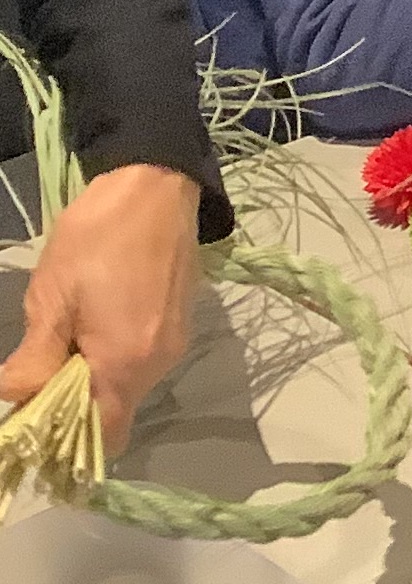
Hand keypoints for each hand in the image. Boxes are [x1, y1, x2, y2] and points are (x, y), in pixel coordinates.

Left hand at [1, 164, 199, 451]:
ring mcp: (176, 339)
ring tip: (66, 340)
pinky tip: (96, 319)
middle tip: (39, 375)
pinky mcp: (180, 318)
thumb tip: (16, 402)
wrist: (156, 182)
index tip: (33, 427)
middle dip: (75, 408)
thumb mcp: (50, 299)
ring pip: (128, 385)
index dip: (67, 445)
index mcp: (127, 363)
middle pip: (115, 412)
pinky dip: (115, 356)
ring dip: (95, 378)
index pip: (103, 438)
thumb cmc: (97, 238)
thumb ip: (35, 361)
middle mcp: (160, 362)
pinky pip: (143, 358)